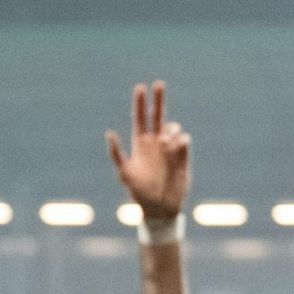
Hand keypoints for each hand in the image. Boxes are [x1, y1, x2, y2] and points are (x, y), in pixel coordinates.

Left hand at [106, 82, 190, 222]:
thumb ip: (117, 153)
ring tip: (165, 143)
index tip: (141, 88)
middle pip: (158, 116)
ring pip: (173, 127)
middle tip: (159, 84)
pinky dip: (180, 140)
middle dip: (159, 100)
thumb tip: (109, 132)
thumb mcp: (124, 173)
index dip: (140, 104)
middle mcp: (155, 143)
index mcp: (140, 145)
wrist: (159, 209)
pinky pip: (185, 140)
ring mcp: (170, 149)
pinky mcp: (183, 156)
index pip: (140, 120)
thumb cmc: (139, 193)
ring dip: (170, 129)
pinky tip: (174, 148)